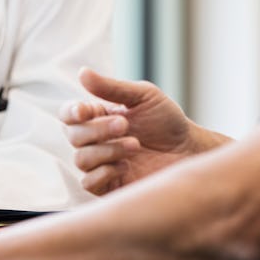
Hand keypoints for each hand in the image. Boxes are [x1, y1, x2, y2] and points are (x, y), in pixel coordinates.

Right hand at [60, 68, 228, 194]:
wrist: (190, 151)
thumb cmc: (168, 122)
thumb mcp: (143, 97)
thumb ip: (111, 87)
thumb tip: (82, 73)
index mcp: (98, 117)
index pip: (69, 115)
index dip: (72, 113)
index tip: (86, 111)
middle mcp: (95, 141)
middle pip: (73, 137)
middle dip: (98, 130)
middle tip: (125, 125)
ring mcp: (101, 164)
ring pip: (81, 159)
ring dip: (107, 150)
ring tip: (135, 145)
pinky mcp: (109, 186)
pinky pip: (88, 182)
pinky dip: (104, 172)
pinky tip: (127, 166)